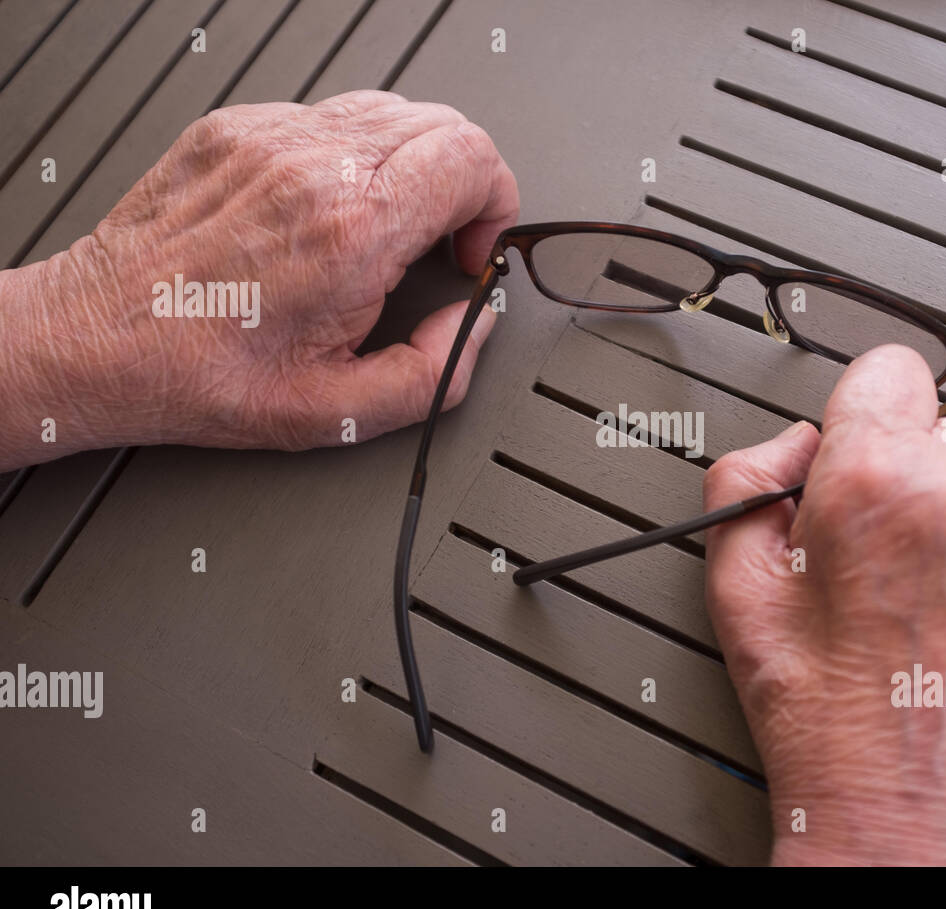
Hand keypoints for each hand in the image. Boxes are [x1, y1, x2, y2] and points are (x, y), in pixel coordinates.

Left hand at [0, 91, 517, 468]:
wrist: (99, 340)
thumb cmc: (202, 374)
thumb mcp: (338, 413)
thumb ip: (435, 375)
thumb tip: (471, 326)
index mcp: (352, 233)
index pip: (472, 159)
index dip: (496, 204)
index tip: (471, 250)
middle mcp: (314, 169)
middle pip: (443, 124)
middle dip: (465, 182)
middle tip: (441, 240)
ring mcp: (269, 139)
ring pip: (390, 109)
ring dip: (413, 164)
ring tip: (388, 224)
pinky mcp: (235, 129)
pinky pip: (329, 115)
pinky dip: (353, 155)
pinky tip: (330, 208)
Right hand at [703, 345, 945, 865]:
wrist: (916, 819)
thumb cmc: (829, 721)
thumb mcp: (735, 590)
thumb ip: (748, 476)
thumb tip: (796, 442)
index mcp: (879, 484)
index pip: (888, 370)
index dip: (861, 416)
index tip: (858, 455)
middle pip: (942, 435)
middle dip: (909, 482)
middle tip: (882, 565)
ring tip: (932, 609)